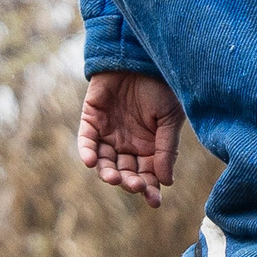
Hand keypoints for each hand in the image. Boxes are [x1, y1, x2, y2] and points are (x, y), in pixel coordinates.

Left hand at [77, 70, 183, 208]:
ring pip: (105, 161)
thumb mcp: (169, 119)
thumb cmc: (160, 86)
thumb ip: (165, 150)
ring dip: (108, 172)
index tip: (153, 201)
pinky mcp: (91, 119)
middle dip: (130, 181)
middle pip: (125, 171)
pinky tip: (91, 162)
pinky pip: (86, 140)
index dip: (149, 189)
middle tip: (134, 185)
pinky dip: (87, 151)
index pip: (147, 175)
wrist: (140, 56)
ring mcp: (108, 133)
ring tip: (112, 178)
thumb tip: (166, 182)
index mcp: (148, 147)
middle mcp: (127, 144)